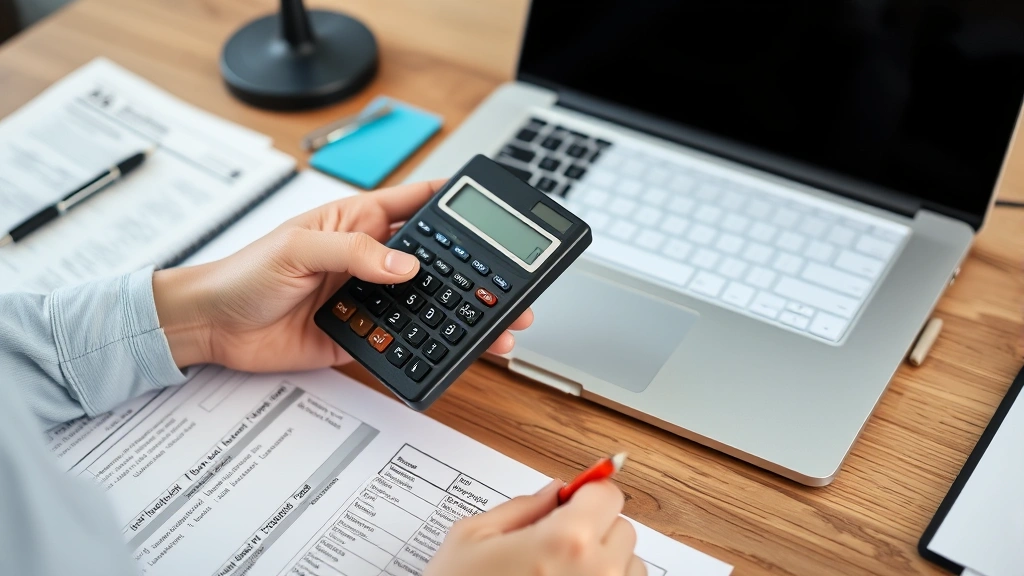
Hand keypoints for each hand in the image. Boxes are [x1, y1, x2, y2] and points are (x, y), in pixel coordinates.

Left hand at [152, 180, 533, 370]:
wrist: (213, 328)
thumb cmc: (244, 272)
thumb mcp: (298, 248)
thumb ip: (354, 253)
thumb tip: (406, 265)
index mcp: (360, 222)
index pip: (418, 204)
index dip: (455, 203)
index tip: (490, 210)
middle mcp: (371, 260)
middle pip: (436, 262)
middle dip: (476, 273)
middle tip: (510, 287)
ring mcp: (368, 299)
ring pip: (427, 305)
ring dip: (462, 315)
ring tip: (497, 326)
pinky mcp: (360, 336)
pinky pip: (403, 342)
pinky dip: (430, 347)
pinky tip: (453, 351)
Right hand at [425, 480, 644, 575]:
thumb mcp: (473, 538)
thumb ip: (522, 508)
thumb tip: (554, 492)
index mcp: (565, 540)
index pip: (608, 494)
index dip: (586, 493)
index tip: (574, 500)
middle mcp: (597, 572)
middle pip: (622, 528)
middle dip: (594, 527)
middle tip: (556, 542)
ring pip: (629, 565)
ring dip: (605, 561)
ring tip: (561, 572)